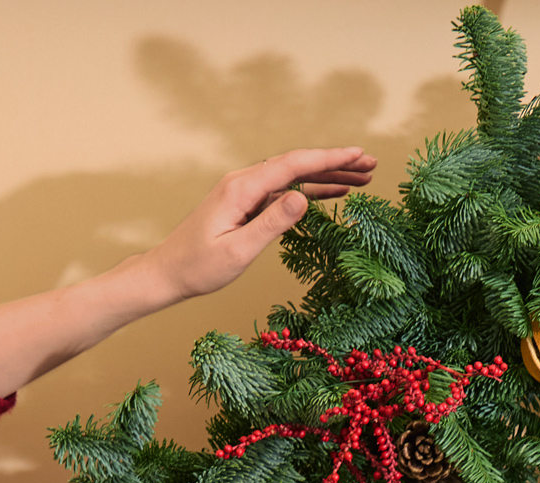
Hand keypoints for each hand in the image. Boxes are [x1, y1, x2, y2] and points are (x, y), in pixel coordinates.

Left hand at [139, 147, 378, 302]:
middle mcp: (244, 182)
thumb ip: (271, 223)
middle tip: (371, 164)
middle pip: (297, 165)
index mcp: (242, 189)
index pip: (292, 166)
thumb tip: (302, 198)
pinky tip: (334, 192)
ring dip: (328, 175)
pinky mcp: (248, 204)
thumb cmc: (199, 267)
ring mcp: (246, 192)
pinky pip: (285, 191)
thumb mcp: (238, 250)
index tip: (358, 154)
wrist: (168, 272)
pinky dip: (312, 190)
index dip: (328, 158)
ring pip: (294, 177)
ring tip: (362, 177)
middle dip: (335, 162)